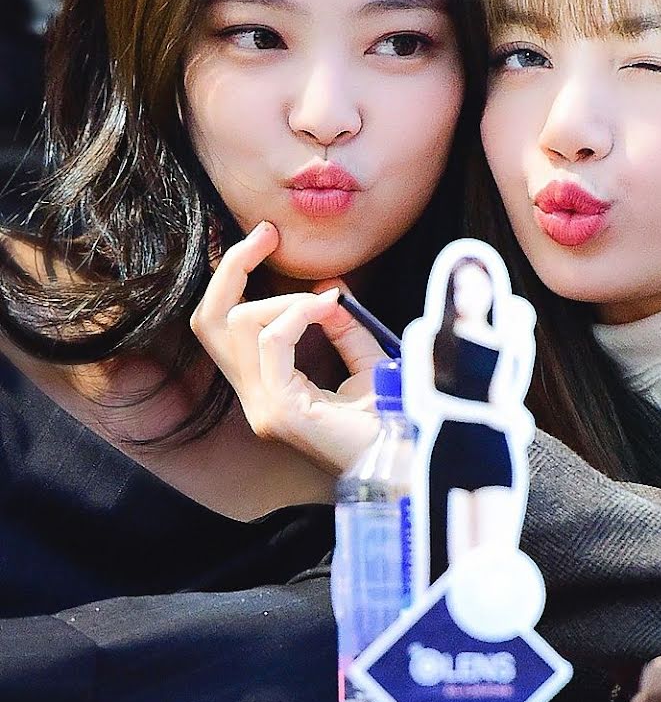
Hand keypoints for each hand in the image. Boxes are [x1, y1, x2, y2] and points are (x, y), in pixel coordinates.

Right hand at [190, 220, 386, 475]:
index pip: (222, 326)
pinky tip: (329, 307)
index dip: (236, 276)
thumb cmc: (393, 424)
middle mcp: (256, 400)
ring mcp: (263, 409)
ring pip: (237, 326)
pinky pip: (272, 343)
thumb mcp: (367, 363)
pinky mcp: (281, 414)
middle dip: (233, 268)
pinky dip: (298, 313)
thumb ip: (344, 329)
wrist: (410, 468)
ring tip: (327, 301)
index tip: (268, 238)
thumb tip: (328, 289)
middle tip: (267, 234)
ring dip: (284, 298)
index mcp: (268, 389)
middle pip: (209, 321)